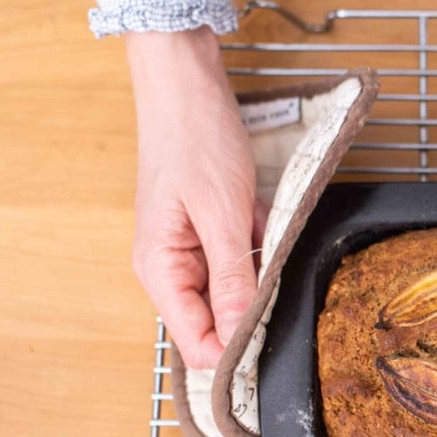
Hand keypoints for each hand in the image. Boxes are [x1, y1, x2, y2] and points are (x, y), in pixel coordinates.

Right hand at [128, 27, 258, 369]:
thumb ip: (233, 279)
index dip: (237, 351)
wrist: (188, 85)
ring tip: (257, 219)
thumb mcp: (223, 214)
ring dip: (261, 261)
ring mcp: (190, 249)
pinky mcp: (211, 231)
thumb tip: (239, 338)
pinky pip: (247, 254)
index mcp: (160, 269)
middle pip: (220, 319)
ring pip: (240, 285)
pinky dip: (262, 236)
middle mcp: (170, 267)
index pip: (198, 343)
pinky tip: (258, 208)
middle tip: (268, 253)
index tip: (276, 341)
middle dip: (256, 295)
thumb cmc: (195, 139)